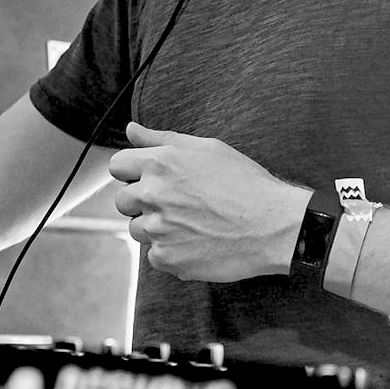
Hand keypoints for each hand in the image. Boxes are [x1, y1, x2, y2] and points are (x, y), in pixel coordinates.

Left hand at [107, 123, 308, 282]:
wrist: (273, 225)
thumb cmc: (244, 183)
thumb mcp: (206, 149)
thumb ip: (161, 139)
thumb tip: (130, 130)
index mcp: (160, 163)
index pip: (117, 166)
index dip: (132, 172)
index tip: (149, 178)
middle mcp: (153, 194)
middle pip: (122, 200)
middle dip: (142, 201)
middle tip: (177, 203)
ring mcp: (158, 229)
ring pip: (137, 229)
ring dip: (156, 227)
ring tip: (191, 223)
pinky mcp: (167, 258)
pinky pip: (155, 255)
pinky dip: (171, 251)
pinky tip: (197, 242)